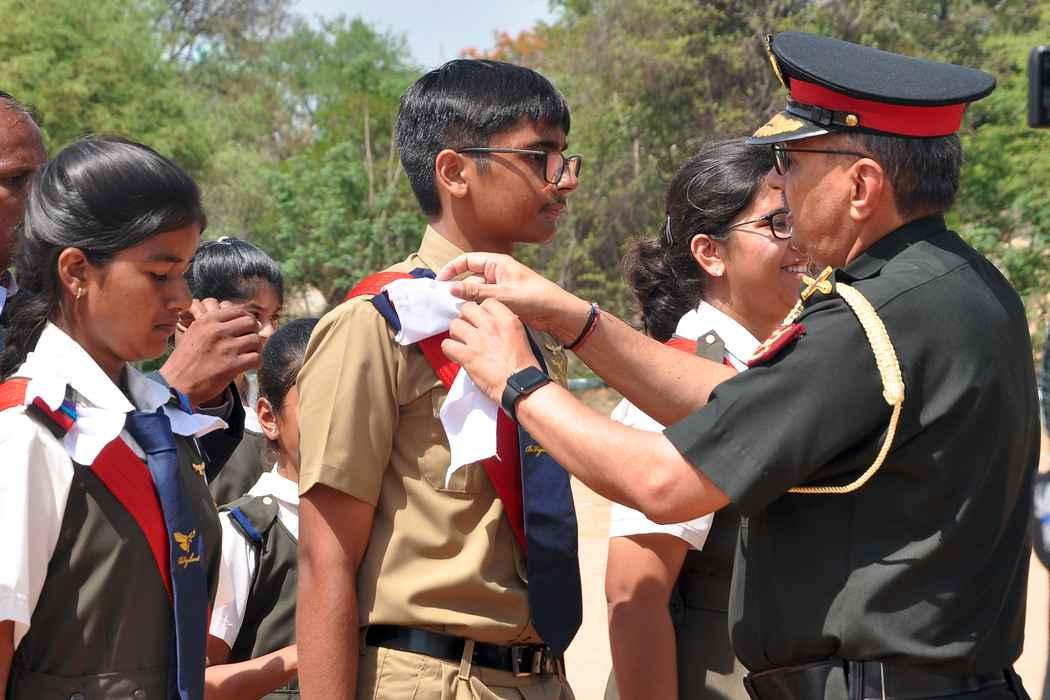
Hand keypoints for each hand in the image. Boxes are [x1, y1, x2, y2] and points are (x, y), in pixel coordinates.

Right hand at [160, 298, 262, 405]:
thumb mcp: (194, 333)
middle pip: (250, 322)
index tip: (246, 329)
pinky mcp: (232, 365)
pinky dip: (256, 363)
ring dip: (255, 349)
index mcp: (207, 320)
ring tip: (249, 355)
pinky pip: (256, 358)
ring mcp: (226, 348)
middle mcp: (217, 331)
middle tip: (249, 343)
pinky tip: (249, 366)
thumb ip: (214, 325)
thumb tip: (238, 320)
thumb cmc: (184, 361)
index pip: (238, 310)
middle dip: (253, 332)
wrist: (176, 386)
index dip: (246, 319)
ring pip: (256, 340)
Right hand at [437, 253, 590, 343]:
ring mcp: (500, 287)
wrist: (556, 313)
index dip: (451, 269)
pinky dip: (477, 308)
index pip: (467, 260)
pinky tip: (471, 318)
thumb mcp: (503, 295)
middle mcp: (497, 273)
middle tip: (446, 303)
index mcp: (498, 263)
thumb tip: (451, 289)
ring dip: (468, 301)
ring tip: (458, 313)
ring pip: (476, 292)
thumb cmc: (535, 298)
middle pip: (469, 278)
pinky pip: (484, 302)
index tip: (440, 282)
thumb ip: (476, 293)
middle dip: (458, 289)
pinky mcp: (504, 301)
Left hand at [442, 299, 539, 403]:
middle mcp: (491, 325)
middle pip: (467, 309)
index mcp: (507, 320)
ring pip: (454, 325)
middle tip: (467, 329)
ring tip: (461, 343)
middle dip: (465, 318)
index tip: (480, 320)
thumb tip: (490, 325)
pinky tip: (456, 354)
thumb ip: (504, 327)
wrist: (521, 385)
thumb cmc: (523, 366)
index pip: (486, 303)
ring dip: (456, 334)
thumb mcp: (520, 337)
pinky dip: (449, 350)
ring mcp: (478, 340)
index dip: (480, 311)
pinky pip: (447, 345)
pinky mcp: (467, 355)